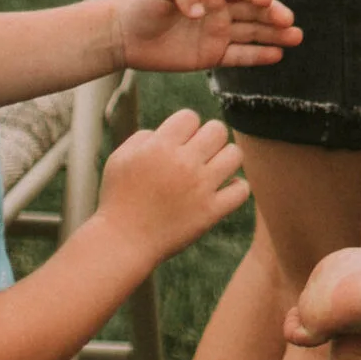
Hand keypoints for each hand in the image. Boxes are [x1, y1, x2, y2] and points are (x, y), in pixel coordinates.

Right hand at [97, 107, 249, 263]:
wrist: (122, 242)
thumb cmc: (118, 198)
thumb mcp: (120, 159)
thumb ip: (145, 137)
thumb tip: (170, 131)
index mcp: (159, 148)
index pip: (190, 117)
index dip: (185, 127)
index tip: (178, 143)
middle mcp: (183, 163)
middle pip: (217, 130)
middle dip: (209, 137)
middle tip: (199, 153)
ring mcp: (200, 188)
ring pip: (234, 154)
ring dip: (225, 158)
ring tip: (213, 168)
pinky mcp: (211, 211)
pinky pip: (242, 189)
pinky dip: (236, 187)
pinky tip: (222, 189)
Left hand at [115, 0, 301, 74]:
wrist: (123, 35)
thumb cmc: (139, 4)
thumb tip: (203, 11)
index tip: (265, 0)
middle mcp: (219, 9)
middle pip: (254, 10)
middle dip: (274, 14)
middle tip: (289, 21)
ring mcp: (218, 33)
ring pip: (253, 32)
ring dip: (275, 34)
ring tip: (296, 37)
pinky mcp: (212, 55)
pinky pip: (240, 55)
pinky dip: (259, 56)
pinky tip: (277, 55)